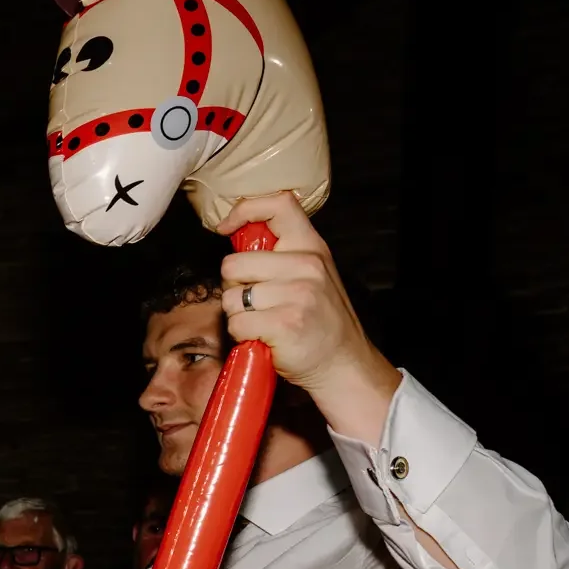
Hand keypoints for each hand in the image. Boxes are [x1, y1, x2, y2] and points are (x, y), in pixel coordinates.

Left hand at [214, 193, 399, 442]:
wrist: (342, 364)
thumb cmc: (318, 322)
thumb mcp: (311, 276)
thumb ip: (282, 256)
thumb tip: (237, 238)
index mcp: (312, 247)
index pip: (278, 205)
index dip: (244, 210)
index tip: (226, 227)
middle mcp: (306, 265)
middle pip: (233, 264)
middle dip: (234, 287)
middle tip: (256, 303)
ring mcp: (297, 294)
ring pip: (231, 298)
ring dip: (238, 315)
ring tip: (263, 321)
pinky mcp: (285, 322)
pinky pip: (237, 324)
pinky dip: (242, 336)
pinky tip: (264, 337)